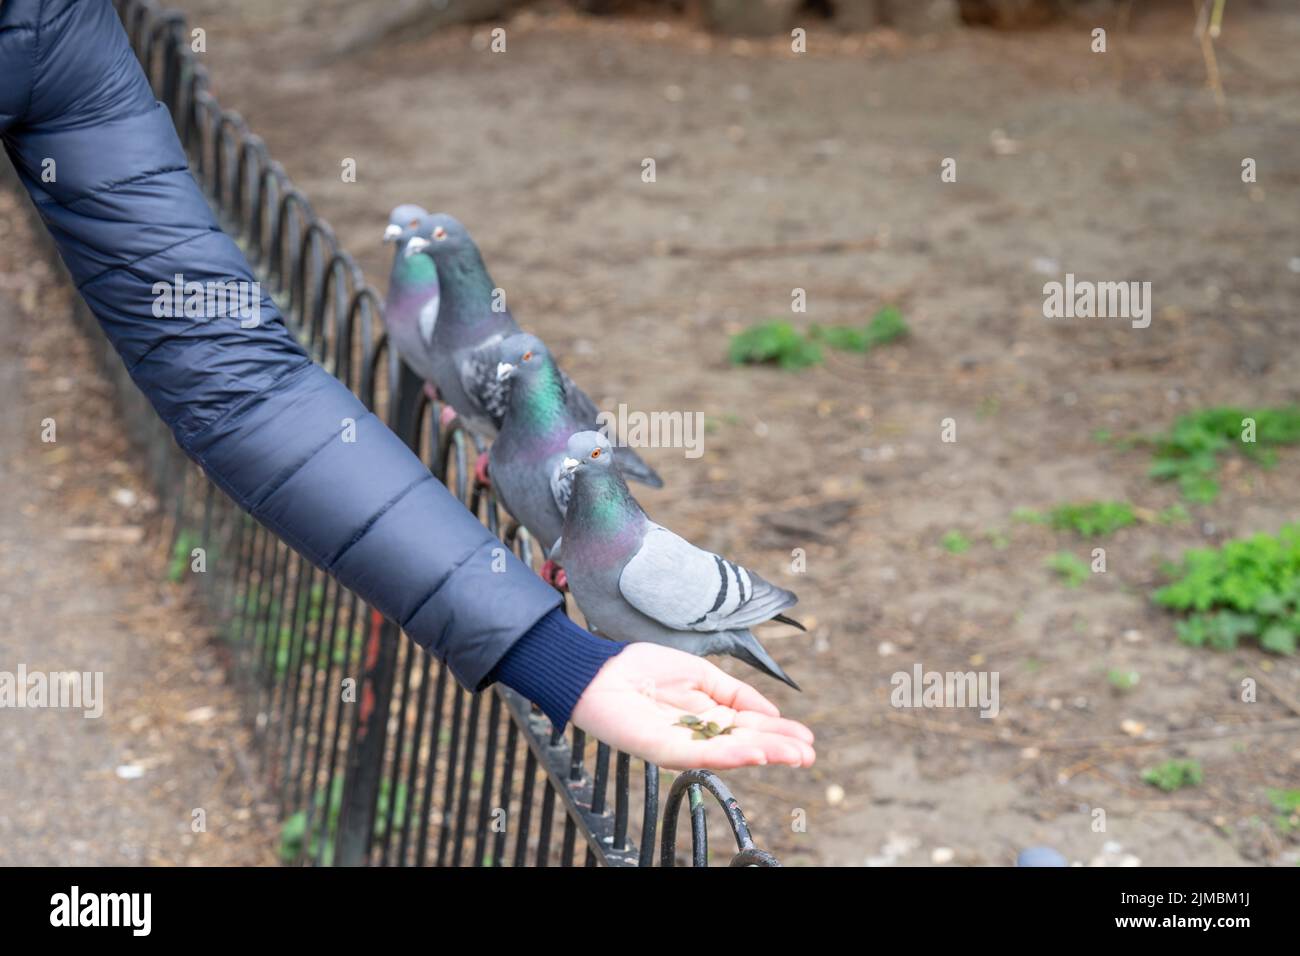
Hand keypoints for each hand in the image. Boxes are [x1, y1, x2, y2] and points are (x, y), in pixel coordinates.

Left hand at [570, 643, 814, 770]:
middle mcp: (701, 735)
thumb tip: (772, 712)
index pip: (751, 727)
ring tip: (793, 755)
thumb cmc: (644, 668)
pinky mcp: (664, 749)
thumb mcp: (702, 673)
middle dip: (779, 750)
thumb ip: (736, 694)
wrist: (602, 672)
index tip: (808, 740)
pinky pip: (701, 754)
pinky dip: (730, 754)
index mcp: (710, 716)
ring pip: (729, 753)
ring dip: (763, 754)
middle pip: (746, 744)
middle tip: (809, 756)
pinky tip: (755, 752)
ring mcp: (683, 744)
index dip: (780, 733)